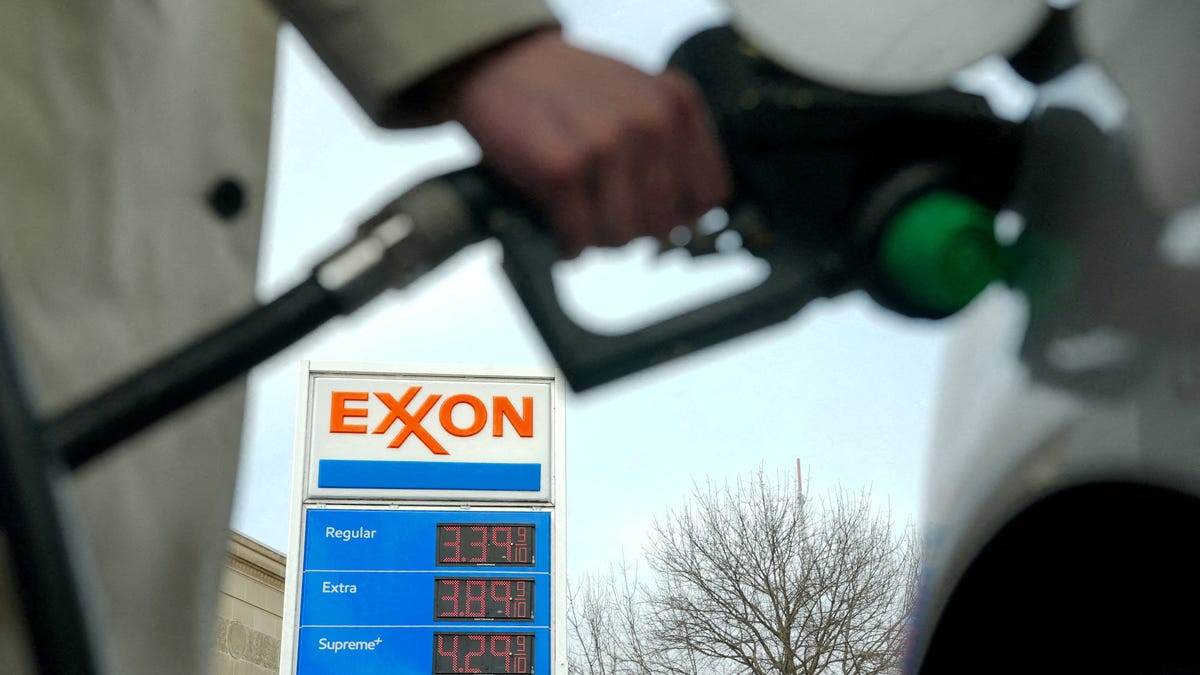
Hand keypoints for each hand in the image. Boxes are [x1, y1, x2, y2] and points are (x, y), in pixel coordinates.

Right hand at [440, 29, 730, 256]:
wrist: (500, 62)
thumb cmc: (568, 90)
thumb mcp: (638, 98)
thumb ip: (670, 147)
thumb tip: (687, 219)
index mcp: (677, 104)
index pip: (709, 195)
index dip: (681, 215)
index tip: (655, 215)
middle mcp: (650, 121)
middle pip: (664, 224)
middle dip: (633, 231)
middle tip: (605, 216)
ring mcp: (606, 144)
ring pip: (622, 236)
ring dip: (597, 239)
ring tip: (581, 217)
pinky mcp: (562, 167)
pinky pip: (578, 237)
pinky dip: (567, 242)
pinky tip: (559, 223)